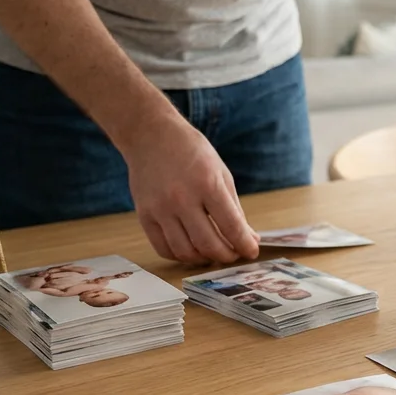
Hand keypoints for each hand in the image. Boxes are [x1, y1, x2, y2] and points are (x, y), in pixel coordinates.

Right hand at [123, 117, 258, 264]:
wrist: (151, 135)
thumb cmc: (191, 152)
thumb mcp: (221, 173)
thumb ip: (235, 209)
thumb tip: (249, 238)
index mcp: (207, 184)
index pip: (231, 226)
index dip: (245, 245)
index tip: (252, 251)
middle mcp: (182, 198)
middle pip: (208, 244)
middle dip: (227, 256)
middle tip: (233, 254)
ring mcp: (160, 208)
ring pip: (185, 251)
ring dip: (204, 259)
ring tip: (213, 253)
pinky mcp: (144, 215)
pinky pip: (163, 248)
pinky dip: (181, 256)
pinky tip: (191, 249)